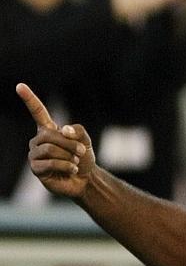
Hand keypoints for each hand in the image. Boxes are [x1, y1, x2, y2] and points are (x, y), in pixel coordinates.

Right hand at [16, 83, 95, 197]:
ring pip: (50, 149)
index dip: (29, 99)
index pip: (37, 112)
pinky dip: (66, 166)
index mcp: (48, 130)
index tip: (19, 86)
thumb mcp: (85, 141)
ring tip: (75, 162)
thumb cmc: (83, 158)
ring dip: (69, 156)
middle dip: (70, 144)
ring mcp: (35, 155)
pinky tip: (72, 170)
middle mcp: (38, 141)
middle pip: (50, 135)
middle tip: (81, 152)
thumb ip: (77, 130)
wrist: (85, 179)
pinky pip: (50, 163)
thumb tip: (62, 130)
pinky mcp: (36, 169)